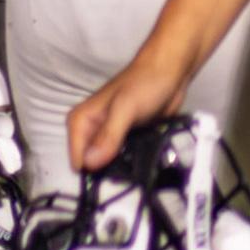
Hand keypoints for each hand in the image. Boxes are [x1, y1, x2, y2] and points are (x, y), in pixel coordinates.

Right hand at [68, 47, 191, 172]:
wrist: (171, 71)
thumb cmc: (145, 83)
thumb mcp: (125, 108)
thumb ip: (108, 135)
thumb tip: (90, 164)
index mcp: (80, 122)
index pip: (78, 162)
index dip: (95, 173)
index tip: (115, 178)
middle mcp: (90, 131)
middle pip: (92, 167)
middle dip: (109, 174)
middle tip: (131, 176)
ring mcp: (108, 136)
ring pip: (108, 165)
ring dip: (123, 170)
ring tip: (141, 171)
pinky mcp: (126, 139)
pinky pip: (124, 160)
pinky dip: (133, 163)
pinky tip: (145, 165)